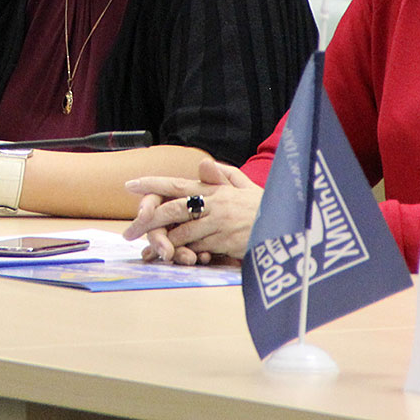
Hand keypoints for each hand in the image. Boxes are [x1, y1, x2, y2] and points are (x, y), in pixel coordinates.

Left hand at [123, 158, 260, 264]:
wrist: (290, 227)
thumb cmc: (264, 208)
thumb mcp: (245, 186)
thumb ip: (222, 175)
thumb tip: (202, 163)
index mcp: (214, 189)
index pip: (177, 184)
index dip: (152, 184)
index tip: (129, 185)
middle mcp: (214, 204)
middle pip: (173, 210)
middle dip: (148, 220)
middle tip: (129, 231)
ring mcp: (220, 223)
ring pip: (183, 232)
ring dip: (163, 242)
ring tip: (147, 249)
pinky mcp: (226, 242)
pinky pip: (198, 249)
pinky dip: (184, 253)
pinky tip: (172, 258)